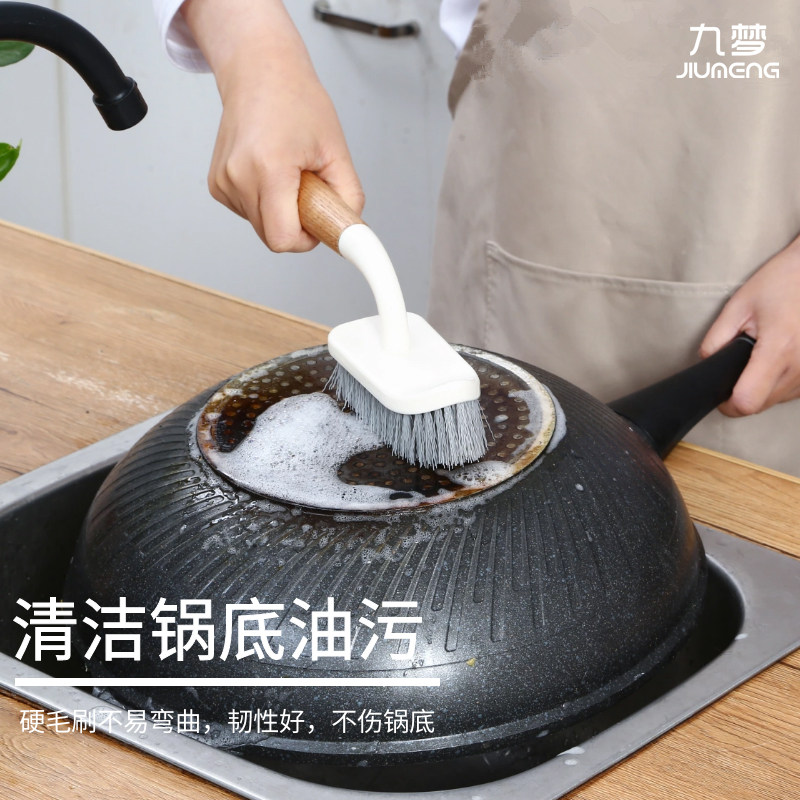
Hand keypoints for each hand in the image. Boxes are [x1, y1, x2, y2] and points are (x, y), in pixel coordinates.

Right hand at [181, 0, 363, 251]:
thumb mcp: (335, 150)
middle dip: (296, 223)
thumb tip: (346, 229)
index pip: (283, 239)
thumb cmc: (296, 101)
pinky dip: (264, 202)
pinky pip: (248, 213)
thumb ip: (347, 197)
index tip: (317, 223)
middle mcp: (239, 177)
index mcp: (268, 169)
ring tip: (287, 172)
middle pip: (272, 236)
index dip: (305, 239)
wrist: (259, 72)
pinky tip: (269, 171)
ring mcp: (224, 181)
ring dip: (280, 210)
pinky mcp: (217, 185)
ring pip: (261, 226)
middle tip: (307, 189)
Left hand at [700, 236, 799, 415]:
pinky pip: (793, 391)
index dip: (727, 403)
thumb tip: (706, 364)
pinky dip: (780, 383)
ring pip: (777, 401)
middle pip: (761, 406)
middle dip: (741, 394)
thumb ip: (716, 339)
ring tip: (760, 357)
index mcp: (778, 349)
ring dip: (762, 389)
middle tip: (736, 368)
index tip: (719, 392)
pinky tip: (776, 359)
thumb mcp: (738, 305)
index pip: (747, 401)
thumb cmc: (781, 282)